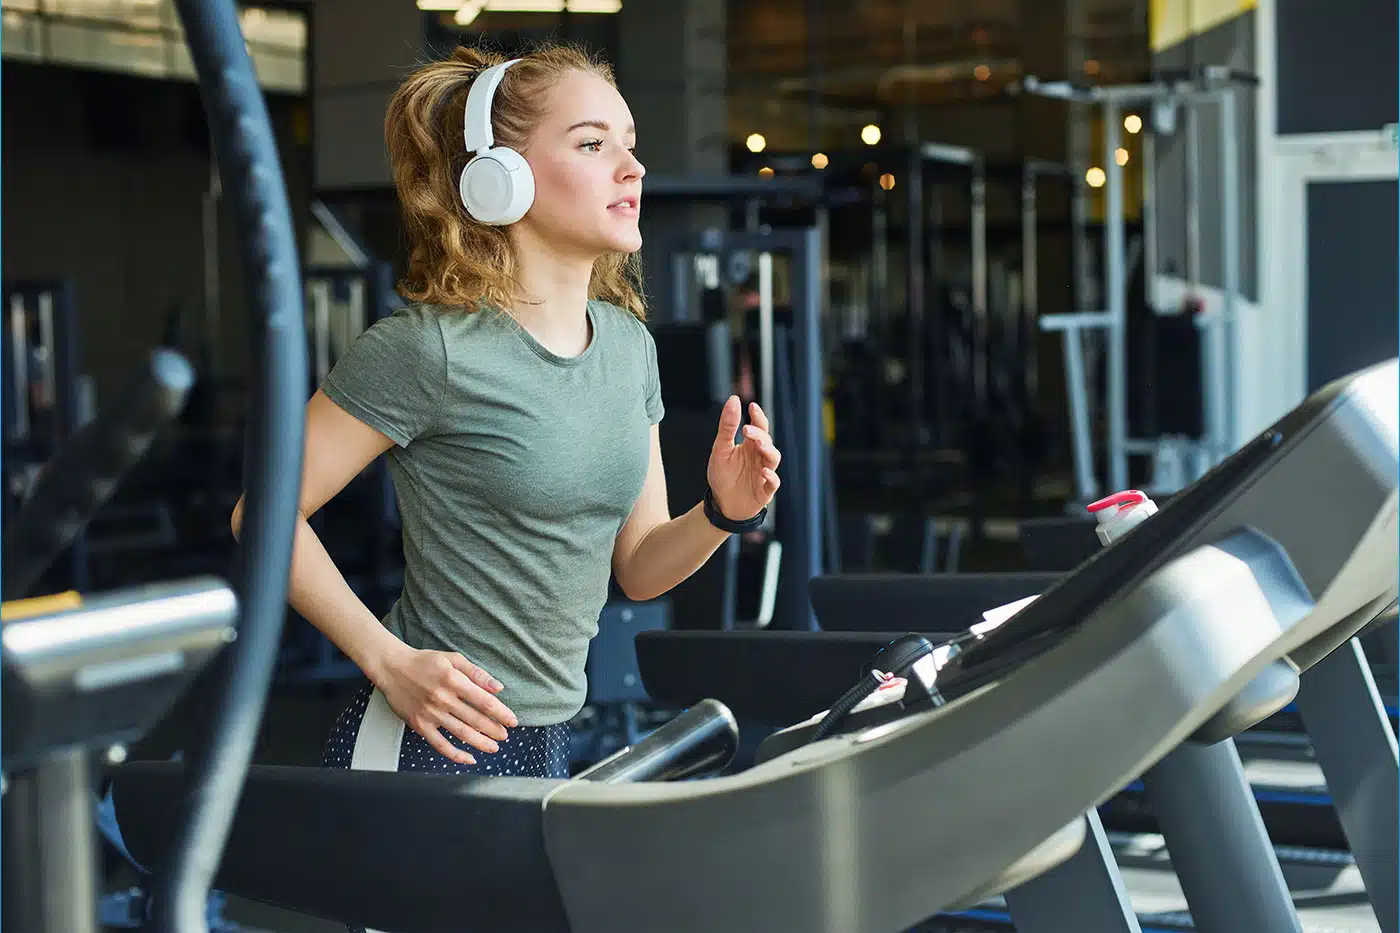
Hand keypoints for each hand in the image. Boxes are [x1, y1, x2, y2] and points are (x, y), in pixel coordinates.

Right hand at [375, 645, 518, 763]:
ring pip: (461, 733)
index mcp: (453, 680)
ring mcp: (430, 713)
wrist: (392, 668)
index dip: (501, 713)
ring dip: (480, 743)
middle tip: (505, 736)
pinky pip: (440, 744)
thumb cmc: (423, 662)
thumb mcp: (452, 658)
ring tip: (494, 747)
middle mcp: (443, 698)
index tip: (512, 720)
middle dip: (494, 730)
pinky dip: (455, 754)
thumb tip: (497, 687)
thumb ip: (476, 673)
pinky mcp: (419, 724)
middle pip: (475, 719)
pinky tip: (469, 758)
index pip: (484, 700)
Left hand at [707, 395, 780, 522]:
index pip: (759, 427)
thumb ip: (727, 426)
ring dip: (768, 451)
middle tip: (747, 430)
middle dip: (760, 434)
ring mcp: (764, 473)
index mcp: (750, 446)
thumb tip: (734, 400)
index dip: (758, 416)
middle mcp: (760, 457)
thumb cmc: (723, 476)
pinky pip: (773, 483)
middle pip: (767, 441)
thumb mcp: (720, 449)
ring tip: (759, 446)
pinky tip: (764, 472)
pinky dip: (771, 477)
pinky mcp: (765, 491)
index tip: (752, 406)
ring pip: (773, 458)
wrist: (721, 505)